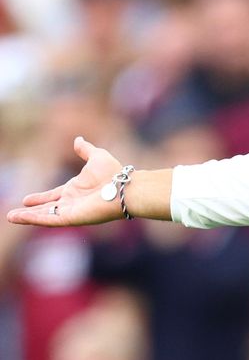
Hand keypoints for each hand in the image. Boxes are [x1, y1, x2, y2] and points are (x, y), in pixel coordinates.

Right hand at [6, 137, 124, 226]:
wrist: (124, 187)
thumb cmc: (114, 173)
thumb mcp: (96, 157)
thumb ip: (85, 150)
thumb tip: (78, 140)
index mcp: (76, 190)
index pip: (53, 195)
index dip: (40, 198)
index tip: (26, 199)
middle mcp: (73, 202)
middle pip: (47, 208)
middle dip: (31, 211)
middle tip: (13, 214)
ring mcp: (72, 211)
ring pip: (45, 216)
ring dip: (28, 217)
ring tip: (11, 217)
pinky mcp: (72, 218)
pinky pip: (50, 220)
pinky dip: (35, 219)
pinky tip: (21, 217)